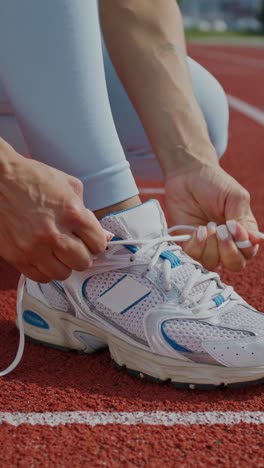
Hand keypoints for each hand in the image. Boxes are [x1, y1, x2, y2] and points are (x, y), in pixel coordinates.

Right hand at [0, 140, 108, 281]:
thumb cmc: (33, 178)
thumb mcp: (69, 186)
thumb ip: (89, 213)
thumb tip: (105, 236)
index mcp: (72, 213)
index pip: (98, 244)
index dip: (96, 242)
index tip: (89, 239)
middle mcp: (54, 234)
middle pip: (83, 262)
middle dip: (82, 254)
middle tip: (75, 246)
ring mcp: (34, 248)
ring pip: (63, 274)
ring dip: (64, 264)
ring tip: (58, 252)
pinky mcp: (17, 257)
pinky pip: (40, 277)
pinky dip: (45, 270)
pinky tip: (44, 257)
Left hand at [165, 163, 260, 271]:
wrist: (187, 175)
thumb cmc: (214, 183)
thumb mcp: (235, 197)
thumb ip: (243, 219)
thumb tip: (255, 239)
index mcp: (242, 232)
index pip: (249, 252)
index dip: (243, 246)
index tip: (233, 226)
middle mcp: (226, 242)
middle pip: (234, 264)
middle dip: (228, 251)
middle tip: (220, 230)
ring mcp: (207, 245)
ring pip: (213, 263)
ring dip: (211, 246)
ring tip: (207, 225)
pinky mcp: (190, 245)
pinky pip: (194, 258)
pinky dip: (196, 246)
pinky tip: (198, 230)